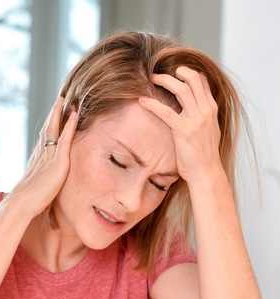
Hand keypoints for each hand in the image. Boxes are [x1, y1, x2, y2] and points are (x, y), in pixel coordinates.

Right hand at [8, 96, 77, 217]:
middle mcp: (41, 155)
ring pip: (54, 129)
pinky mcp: (57, 162)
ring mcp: (48, 157)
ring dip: (60, 113)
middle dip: (53, 114)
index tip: (53, 115)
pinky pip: (64, 139)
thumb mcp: (34, 192)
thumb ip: (38, 187)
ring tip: (65, 99)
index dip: (48, 126)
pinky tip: (74, 114)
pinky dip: (70, 125)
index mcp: (37, 162)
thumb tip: (38, 191)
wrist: (20, 204)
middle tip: (59, 99)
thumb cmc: (25, 203)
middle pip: (47, 129)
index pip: (44, 139)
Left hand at [138, 66, 222, 183]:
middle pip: (192, 80)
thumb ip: (201, 116)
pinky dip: (153, 104)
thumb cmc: (203, 153)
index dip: (188, 73)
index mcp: (211, 109)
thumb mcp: (208, 129)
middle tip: (159, 73)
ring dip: (164, 81)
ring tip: (151, 79)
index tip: (174, 71)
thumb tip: (191, 108)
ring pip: (181, 90)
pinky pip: (166, 112)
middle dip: (175, 72)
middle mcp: (206, 110)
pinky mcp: (184, 130)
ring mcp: (196, 120)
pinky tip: (142, 100)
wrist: (206, 171)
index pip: (202, 81)